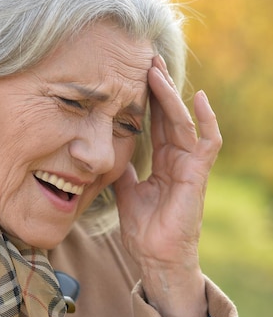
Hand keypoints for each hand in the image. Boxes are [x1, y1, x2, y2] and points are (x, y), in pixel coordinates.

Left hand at [113, 55, 221, 316]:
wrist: (154, 256)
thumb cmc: (143, 229)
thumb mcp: (125, 192)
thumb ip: (123, 169)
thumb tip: (109, 150)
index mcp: (161, 163)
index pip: (155, 124)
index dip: (146, 101)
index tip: (133, 76)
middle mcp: (177, 159)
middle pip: (168, 116)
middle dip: (157, 88)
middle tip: (145, 59)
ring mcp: (189, 165)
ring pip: (182, 122)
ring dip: (170, 96)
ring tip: (156, 70)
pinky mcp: (197, 174)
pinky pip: (208, 142)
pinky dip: (205, 120)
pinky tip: (198, 97)